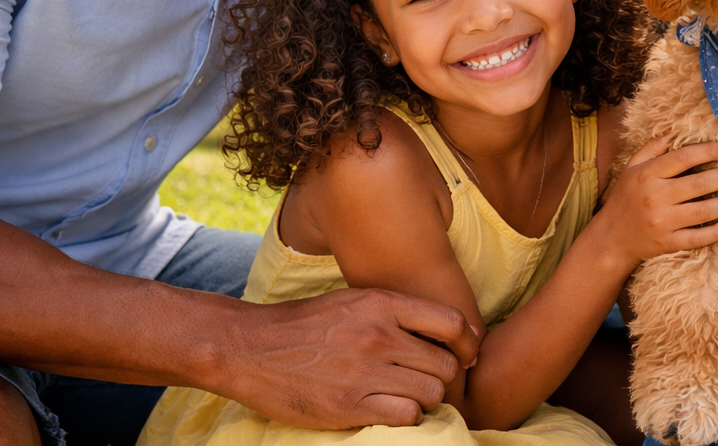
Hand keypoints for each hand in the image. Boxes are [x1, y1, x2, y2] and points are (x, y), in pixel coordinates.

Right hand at [219, 286, 479, 428]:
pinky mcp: (348, 404)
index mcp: (381, 304)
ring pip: (431, 392)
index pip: (452, 322)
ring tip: (409, 396)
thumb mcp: (353, 300)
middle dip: (444, 376)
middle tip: (429, 381)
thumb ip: (396, 313)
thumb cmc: (305, 324)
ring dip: (427, 399)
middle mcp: (378, 335)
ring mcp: (363, 371)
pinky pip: (406, 416)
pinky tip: (391, 410)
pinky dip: (407, 417)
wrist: (250, 347)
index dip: (467, 342)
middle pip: (445, 364)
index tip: (463, 354)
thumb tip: (445, 332)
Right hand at [593, 137, 717, 268]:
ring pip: (704, 211)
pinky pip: (697, 238)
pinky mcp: (668, 243)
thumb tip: (674, 130)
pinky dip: (716, 232)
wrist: (610, 239)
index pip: (683, 158)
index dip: (707, 151)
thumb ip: (652, 148)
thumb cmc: (625, 198)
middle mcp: (656, 197)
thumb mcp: (632, 168)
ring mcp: (663, 222)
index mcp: (648, 174)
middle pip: (700, 184)